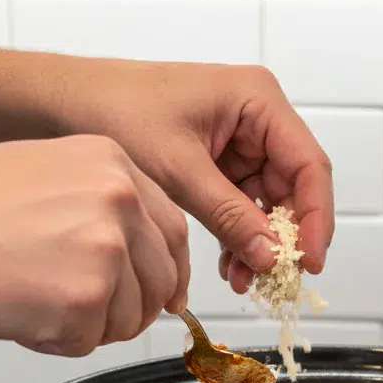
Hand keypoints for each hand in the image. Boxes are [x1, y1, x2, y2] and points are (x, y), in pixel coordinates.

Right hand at [0, 134, 188, 355]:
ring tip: (34, 300)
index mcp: (112, 162)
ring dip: (90, 326)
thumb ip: (103, 206)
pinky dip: (58, 341)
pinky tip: (20, 312)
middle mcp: (119, 198)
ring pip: (131, 318)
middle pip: (161, 279)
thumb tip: (143, 252)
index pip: (173, 229)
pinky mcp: (87, 297)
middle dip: (134, 309)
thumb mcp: (44, 174)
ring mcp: (107, 248)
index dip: (168, 271)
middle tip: (90, 313)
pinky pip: (91, 341)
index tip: (165, 293)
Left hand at [52, 61, 334, 294]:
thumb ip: (228, 215)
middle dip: (283, 239)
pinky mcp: (220, 168)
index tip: (308, 262)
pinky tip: (227, 269)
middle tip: (274, 281)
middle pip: (293, 190)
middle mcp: (258, 121)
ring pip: (269, 207)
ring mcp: (240, 146)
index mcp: (258, 101)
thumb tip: (270, 258)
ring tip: (241, 281)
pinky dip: (238, 241)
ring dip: (259, 247)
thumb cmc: (117, 111)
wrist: (66, 106)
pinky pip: (242, 210)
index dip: (316, 218)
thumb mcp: (178, 169)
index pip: (309, 166)